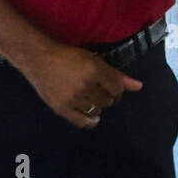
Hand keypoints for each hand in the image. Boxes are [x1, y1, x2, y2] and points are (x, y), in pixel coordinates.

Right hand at [23, 43, 142, 127]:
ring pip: (97, 111)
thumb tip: (139, 87)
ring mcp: (73, 99)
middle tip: (100, 90)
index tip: (111, 85)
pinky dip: (91, 121)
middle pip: (108, 100)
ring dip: (98, 106)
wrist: (38, 58)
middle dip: (108, 96)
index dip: (117, 88)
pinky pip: (82, 122)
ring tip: (91, 98)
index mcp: (94, 70)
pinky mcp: (61, 108)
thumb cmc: (67, 56)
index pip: (117, 88)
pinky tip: (93, 117)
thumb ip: (116, 75)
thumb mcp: (93, 59)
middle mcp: (85, 86)